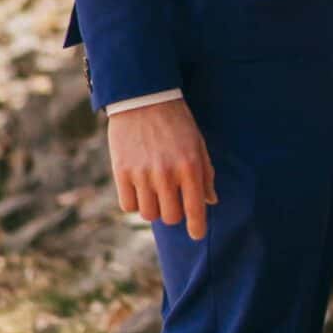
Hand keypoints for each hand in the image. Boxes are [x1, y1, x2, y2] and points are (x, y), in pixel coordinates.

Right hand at [108, 99, 216, 240]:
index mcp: (189, 167)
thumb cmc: (176, 121)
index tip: (197, 235)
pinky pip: (128, 205)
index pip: (194, 209)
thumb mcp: (197, 143)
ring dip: (154, 208)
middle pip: (170, 217)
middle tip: (172, 200)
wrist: (143, 98)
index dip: (197, 227)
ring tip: (155, 192)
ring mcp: (142, 174)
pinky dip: (134, 202)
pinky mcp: (121, 172)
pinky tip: (139, 189)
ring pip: (148, 214)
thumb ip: (205, 173)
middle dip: (174, 213)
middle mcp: (166, 174)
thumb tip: (210, 201)